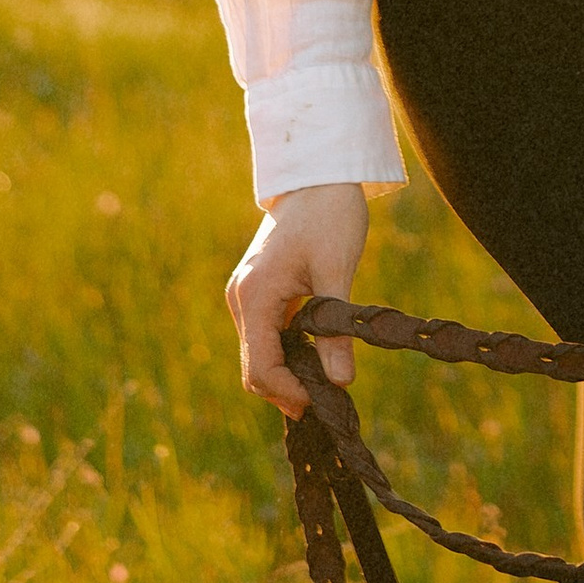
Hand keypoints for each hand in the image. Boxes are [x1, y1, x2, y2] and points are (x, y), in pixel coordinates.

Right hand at [226, 184, 368, 415]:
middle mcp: (242, 299)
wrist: (318, 177)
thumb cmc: (330, 216)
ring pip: (259, 354)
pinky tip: (316, 359)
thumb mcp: (337, 271)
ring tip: (325, 385)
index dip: (288, 392)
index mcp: (255, 295)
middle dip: (286, 390)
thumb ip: (336, 329)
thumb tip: (341, 381)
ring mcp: (247, 296)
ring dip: (287, 375)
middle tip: (326, 405)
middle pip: (253, 367)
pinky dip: (287, 354)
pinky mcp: (258, 292)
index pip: (260, 366)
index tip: (322, 402)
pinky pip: (266, 336)